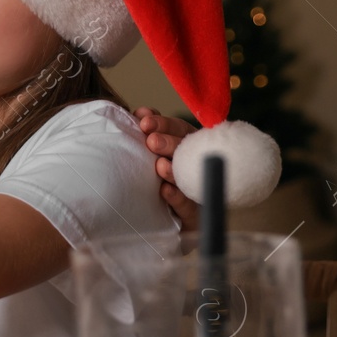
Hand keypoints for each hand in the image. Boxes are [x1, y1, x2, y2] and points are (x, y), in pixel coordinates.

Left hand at [134, 106, 198, 230]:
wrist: (141, 224)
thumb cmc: (142, 182)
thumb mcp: (144, 154)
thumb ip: (148, 133)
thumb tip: (141, 113)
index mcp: (184, 150)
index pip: (180, 131)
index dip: (164, 124)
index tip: (144, 120)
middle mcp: (193, 169)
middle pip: (188, 152)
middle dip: (170, 144)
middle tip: (151, 141)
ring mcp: (196, 194)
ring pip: (190, 179)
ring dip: (174, 170)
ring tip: (159, 165)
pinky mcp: (192, 220)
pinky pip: (189, 209)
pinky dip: (177, 198)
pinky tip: (165, 191)